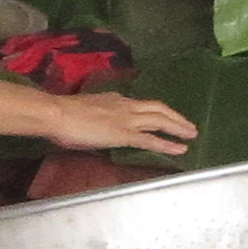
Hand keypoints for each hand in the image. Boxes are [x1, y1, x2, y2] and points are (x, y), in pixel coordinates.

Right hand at [58, 89, 197, 155]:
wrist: (56, 114)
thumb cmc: (62, 116)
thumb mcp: (85, 111)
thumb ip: (97, 117)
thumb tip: (99, 125)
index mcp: (115, 99)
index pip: (141, 104)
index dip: (156, 111)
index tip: (164, 116)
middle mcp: (125, 106)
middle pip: (158, 109)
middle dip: (176, 117)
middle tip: (189, 126)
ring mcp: (126, 120)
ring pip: (160, 121)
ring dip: (178, 128)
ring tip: (191, 135)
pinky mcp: (124, 134)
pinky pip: (150, 140)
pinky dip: (167, 144)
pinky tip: (179, 149)